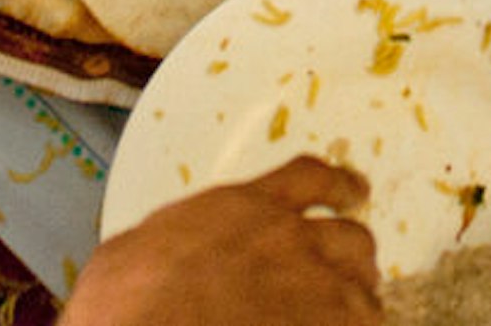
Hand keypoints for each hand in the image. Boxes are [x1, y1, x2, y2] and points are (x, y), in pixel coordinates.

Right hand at [66, 161, 380, 325]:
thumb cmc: (126, 302)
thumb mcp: (138, 247)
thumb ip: (177, 238)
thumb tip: (166, 248)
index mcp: (244, 207)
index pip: (309, 178)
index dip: (338, 184)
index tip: (352, 190)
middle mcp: (289, 240)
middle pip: (351, 236)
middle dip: (349, 254)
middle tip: (344, 269)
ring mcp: (314, 289)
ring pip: (363, 284)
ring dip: (357, 297)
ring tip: (349, 313)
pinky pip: (363, 325)